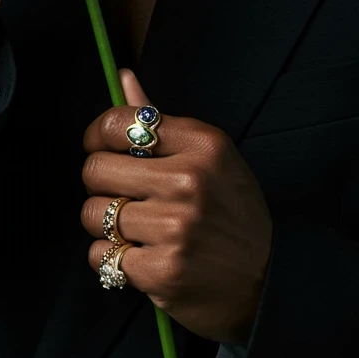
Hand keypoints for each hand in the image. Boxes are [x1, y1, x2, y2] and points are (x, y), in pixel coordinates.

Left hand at [81, 69, 272, 345]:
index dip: (97, 135)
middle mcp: (188, 181)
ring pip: (93, 214)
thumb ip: (160, 121)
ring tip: (131, 225)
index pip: (120, 123)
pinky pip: (101, 254)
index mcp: (201, 144)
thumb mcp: (210, 155)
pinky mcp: (162, 271)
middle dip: (98, 181)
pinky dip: (110, 256)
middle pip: (97, 169)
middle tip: (118, 191)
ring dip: (103, 222)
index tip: (98, 145)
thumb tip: (123, 78)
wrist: (265, 279)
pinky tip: (137, 254)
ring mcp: (175, 228)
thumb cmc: (232, 210)